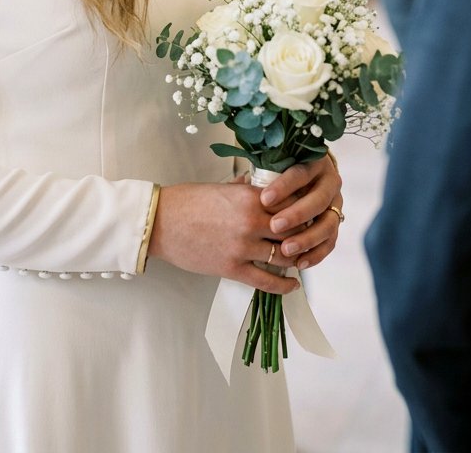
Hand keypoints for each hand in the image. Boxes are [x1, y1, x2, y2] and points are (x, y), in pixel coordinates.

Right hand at [148, 181, 302, 293]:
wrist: (160, 222)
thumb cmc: (186, 201)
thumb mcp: (219, 187)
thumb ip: (243, 188)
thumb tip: (256, 184)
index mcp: (249, 196)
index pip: (291, 202)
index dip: (303, 208)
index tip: (308, 212)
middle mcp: (251, 221)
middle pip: (294, 230)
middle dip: (304, 234)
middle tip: (310, 237)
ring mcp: (243, 247)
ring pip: (285, 256)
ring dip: (296, 258)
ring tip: (302, 259)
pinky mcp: (233, 268)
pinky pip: (267, 281)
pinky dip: (284, 285)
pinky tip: (293, 284)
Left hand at [259, 155, 343, 270]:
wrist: (308, 176)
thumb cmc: (283, 171)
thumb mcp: (276, 166)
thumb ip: (266, 173)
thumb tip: (243, 181)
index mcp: (315, 162)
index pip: (300, 174)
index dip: (283, 187)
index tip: (264, 199)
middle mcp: (330, 182)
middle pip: (317, 201)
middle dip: (296, 215)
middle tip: (274, 226)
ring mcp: (336, 204)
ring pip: (327, 225)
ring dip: (307, 239)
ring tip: (286, 249)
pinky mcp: (335, 224)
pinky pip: (330, 242)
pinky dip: (316, 254)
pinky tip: (300, 262)